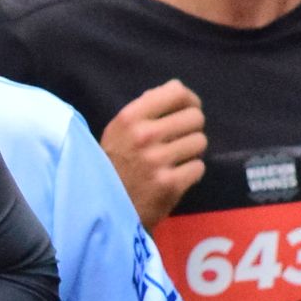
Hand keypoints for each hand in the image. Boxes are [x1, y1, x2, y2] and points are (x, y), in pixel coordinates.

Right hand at [102, 79, 206, 225]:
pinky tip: (176, 176)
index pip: (176, 92)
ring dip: (192, 151)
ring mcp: (158, 161)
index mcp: (130, 117)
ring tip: (176, 159)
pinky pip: (199, 167)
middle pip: (195, 117)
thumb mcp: (117, 130)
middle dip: (192, 128)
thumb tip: (177, 90)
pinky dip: (191, 173)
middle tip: (182, 139)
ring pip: (200, 142)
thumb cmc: (111, 165)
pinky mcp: (170, 185)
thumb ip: (144, 109)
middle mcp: (145, 135)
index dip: (189, 100)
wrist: (101, 209)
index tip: (187, 109)